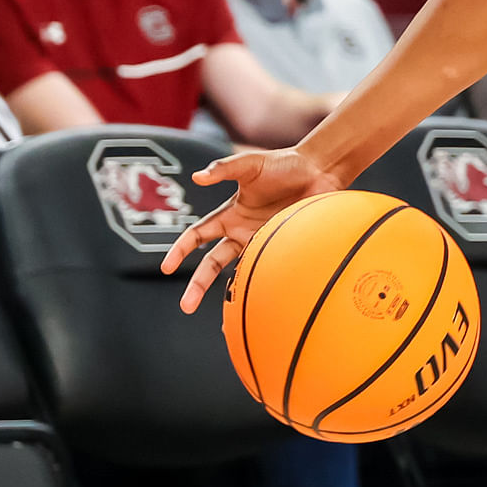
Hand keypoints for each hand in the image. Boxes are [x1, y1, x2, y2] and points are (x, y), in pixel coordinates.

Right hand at [162, 148, 346, 312]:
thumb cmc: (283, 164)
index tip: (167, 268)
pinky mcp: (284, 250)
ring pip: (240, 274)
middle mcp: (242, 233)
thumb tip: (197, 177)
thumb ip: (224, 169)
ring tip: (225, 322)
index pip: (197, 236)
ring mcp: (263, 243)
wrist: (319, 171)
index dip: (180, 251)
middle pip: (212, 264)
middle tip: (186, 307)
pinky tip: (259, 306)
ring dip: (232, 294)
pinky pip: (270, 272)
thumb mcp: (250, 164)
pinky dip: (264, 287)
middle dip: (197, 285)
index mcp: (229, 215)